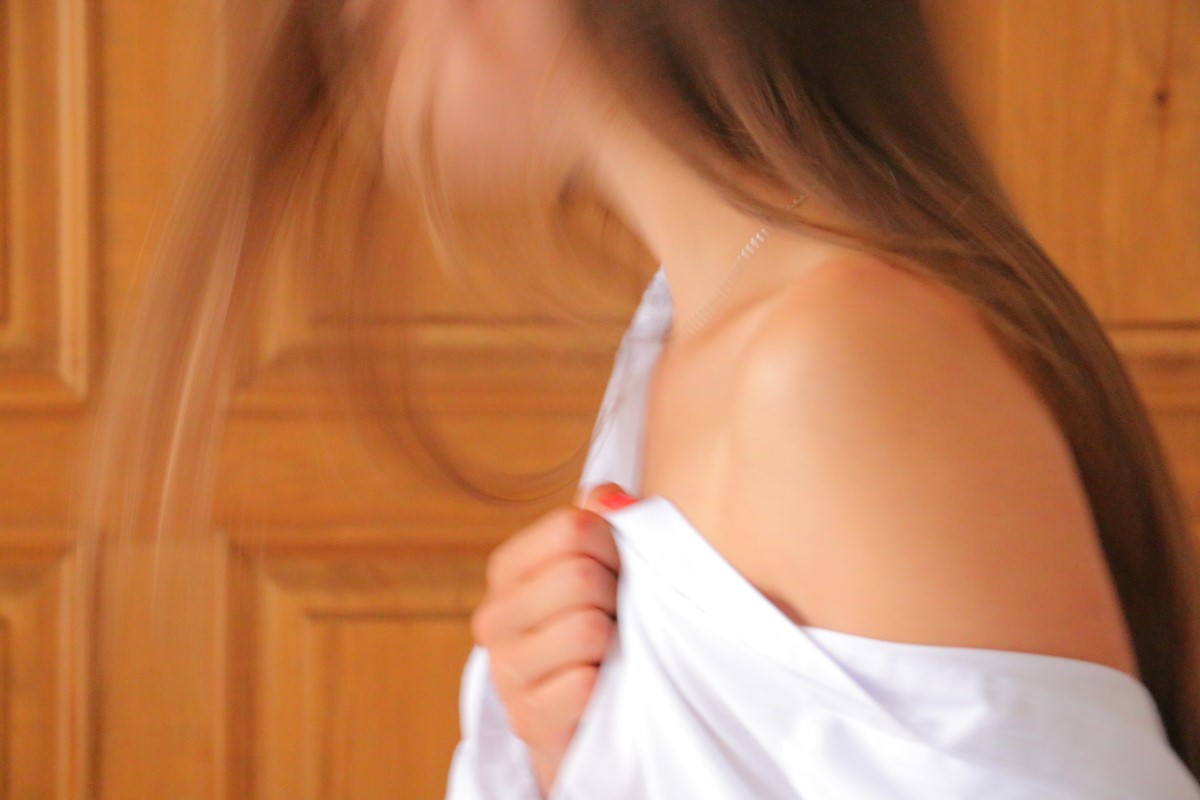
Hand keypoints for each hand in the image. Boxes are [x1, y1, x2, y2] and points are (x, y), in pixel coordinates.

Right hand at [469, 481, 637, 794]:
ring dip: (616, 644)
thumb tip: (611, 498)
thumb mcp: (601, 566)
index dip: (614, 546)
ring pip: (587, 629)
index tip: (617, 571)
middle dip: (616, 597)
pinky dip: (607, 687)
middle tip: (616, 619)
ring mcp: (505, 671)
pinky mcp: (527, 719)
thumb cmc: (598, 627)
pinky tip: (601, 690)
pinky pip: (585, 684)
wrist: (585, 719)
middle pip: (580, 576)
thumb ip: (602, 519)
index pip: (574, 527)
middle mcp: (494, 617)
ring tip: (608, 655)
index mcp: (508, 569)